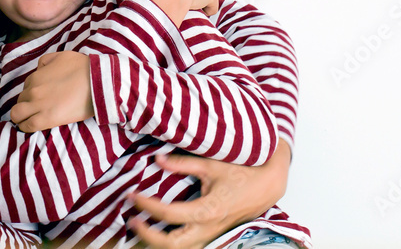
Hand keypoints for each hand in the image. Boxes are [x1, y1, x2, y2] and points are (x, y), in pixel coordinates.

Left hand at [10, 51, 93, 131]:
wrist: (96, 82)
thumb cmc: (82, 68)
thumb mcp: (61, 56)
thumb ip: (46, 61)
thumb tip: (40, 69)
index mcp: (36, 77)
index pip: (25, 88)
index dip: (32, 93)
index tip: (40, 97)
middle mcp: (33, 91)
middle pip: (20, 101)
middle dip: (26, 104)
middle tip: (36, 108)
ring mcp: (38, 106)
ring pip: (17, 115)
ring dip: (21, 117)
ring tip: (29, 119)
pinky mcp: (46, 119)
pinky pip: (27, 126)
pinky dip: (25, 127)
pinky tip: (31, 126)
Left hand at [128, 140, 290, 248]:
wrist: (269, 183)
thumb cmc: (245, 171)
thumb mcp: (212, 163)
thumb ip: (183, 163)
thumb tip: (158, 160)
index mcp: (208, 210)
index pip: (169, 214)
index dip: (147, 205)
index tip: (133, 195)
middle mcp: (209, 227)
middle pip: (172, 245)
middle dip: (148, 236)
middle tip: (132, 219)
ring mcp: (212, 233)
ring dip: (158, 242)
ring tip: (141, 227)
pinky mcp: (213, 232)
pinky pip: (189, 243)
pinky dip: (171, 240)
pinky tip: (159, 228)